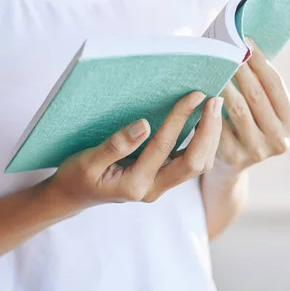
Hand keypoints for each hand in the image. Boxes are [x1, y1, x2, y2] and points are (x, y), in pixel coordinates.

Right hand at [45, 92, 223, 214]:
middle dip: (209, 130)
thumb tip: (144, 124)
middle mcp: (153, 188)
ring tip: (214, 107)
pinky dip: (203, 142)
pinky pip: (191, 163)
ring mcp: (161, 185)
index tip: (194, 95)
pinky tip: (206, 121)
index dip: (181, 118)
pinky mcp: (163, 178)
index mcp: (135, 184)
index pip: (164, 146)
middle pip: (195, 163)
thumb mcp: (87, 161)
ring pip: (198, 165)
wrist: (74, 195)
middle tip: (215, 99)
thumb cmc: (77, 176)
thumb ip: (116, 145)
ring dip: (210, 137)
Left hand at [217, 38, 289, 172]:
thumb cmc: (247, 123)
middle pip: (256, 95)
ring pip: (237, 109)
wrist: (230, 164)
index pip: (275, 84)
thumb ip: (260, 84)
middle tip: (226, 48)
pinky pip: (220, 124)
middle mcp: (279, 140)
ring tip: (213, 65)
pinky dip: (210, 105)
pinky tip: (202, 88)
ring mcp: (257, 151)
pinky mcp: (233, 157)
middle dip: (240, 68)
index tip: (245, 40)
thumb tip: (245, 44)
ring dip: (224, 83)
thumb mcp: (262, 109)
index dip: (259, 60)